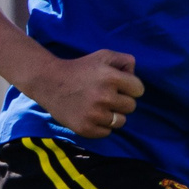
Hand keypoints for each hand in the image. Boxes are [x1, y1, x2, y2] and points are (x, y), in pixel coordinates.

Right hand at [24, 49, 142, 138]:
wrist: (48, 82)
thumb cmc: (80, 68)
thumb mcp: (103, 55)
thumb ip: (125, 60)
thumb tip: (134, 74)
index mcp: (111, 77)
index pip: (139, 90)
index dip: (130, 87)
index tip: (118, 86)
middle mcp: (104, 97)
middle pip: (131, 107)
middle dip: (121, 101)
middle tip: (105, 96)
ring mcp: (94, 115)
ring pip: (121, 122)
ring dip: (113, 115)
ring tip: (99, 107)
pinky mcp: (85, 128)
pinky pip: (107, 132)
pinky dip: (102, 126)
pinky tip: (91, 115)